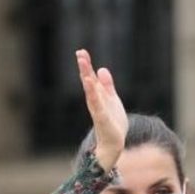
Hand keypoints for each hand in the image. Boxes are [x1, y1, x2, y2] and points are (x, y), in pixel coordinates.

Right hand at [76, 49, 128, 171]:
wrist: (114, 142)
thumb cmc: (113, 121)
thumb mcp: (112, 99)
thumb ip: (107, 85)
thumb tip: (102, 69)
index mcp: (99, 95)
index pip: (91, 78)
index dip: (87, 65)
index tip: (81, 52)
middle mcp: (95, 101)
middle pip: (88, 82)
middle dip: (85, 68)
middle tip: (80, 54)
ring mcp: (98, 110)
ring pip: (91, 92)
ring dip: (87, 79)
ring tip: (84, 66)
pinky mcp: (102, 119)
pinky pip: (97, 106)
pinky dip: (94, 97)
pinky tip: (92, 87)